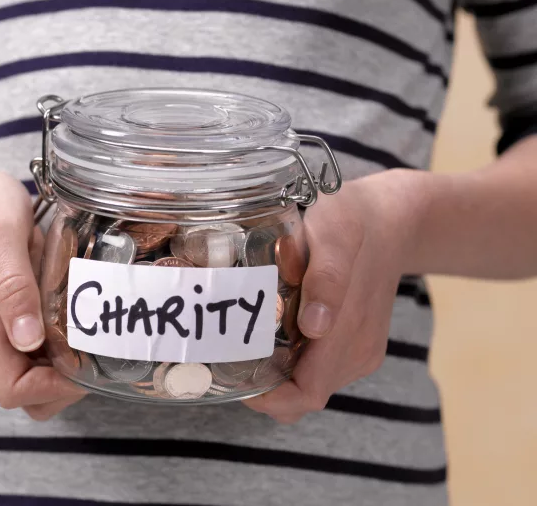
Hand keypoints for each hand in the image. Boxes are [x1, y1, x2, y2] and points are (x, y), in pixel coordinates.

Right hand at [0, 154, 85, 419]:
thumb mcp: (0, 236)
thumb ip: (12, 287)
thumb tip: (26, 340)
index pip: (14, 391)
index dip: (53, 389)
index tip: (86, 360)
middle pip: (27, 394)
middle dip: (65, 384)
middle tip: (97, 346)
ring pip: (34, 376)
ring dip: (66, 367)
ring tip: (91, 330)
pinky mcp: (6, 319)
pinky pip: (35, 352)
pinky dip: (60, 348)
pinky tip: (78, 318)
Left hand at [244, 169, 422, 422]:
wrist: (390, 217)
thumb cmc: (353, 220)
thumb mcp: (336, 234)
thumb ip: (327, 278)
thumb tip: (315, 327)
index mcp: (351, 333)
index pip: (305, 394)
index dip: (269, 398)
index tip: (233, 376)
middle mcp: (357, 352)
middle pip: (303, 396)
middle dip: (264, 387)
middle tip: (226, 356)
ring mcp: (359, 349)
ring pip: (309, 384)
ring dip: (276, 376)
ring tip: (244, 344)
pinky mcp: (356, 341)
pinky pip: (318, 367)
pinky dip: (291, 362)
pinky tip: (272, 334)